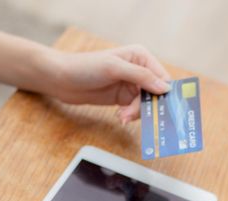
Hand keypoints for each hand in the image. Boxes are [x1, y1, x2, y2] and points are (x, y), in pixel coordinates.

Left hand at [42, 45, 170, 123]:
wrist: (62, 79)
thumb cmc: (85, 67)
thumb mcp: (114, 68)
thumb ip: (141, 77)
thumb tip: (165, 88)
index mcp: (141, 56)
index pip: (162, 77)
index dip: (164, 93)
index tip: (163, 108)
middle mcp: (139, 70)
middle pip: (156, 93)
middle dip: (148, 106)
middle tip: (134, 114)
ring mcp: (131, 85)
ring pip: (146, 104)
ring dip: (137, 113)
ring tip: (122, 116)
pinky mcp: (123, 98)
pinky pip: (135, 110)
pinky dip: (130, 115)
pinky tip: (120, 116)